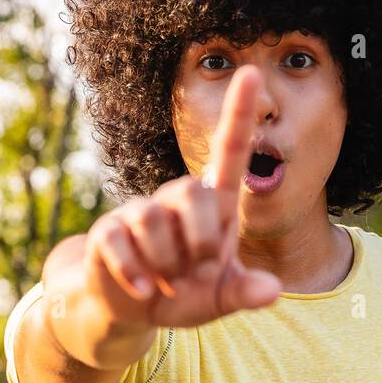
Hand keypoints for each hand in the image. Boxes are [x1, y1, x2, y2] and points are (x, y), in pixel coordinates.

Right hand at [81, 65, 281, 327]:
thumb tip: (272, 291)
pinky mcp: (109, 232)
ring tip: (167, 281)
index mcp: (213, 206)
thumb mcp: (219, 298)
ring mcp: (140, 212)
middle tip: (195, 271)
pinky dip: (134, 272)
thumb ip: (245, 293)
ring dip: (166, 263)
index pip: (229, 151)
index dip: (239, 114)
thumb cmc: (184, 293)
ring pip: (153, 220)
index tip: (251, 72)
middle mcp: (177, 199)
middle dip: (199, 240)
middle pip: (192, 191)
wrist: (132, 310)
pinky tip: (142, 289)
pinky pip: (120, 242)